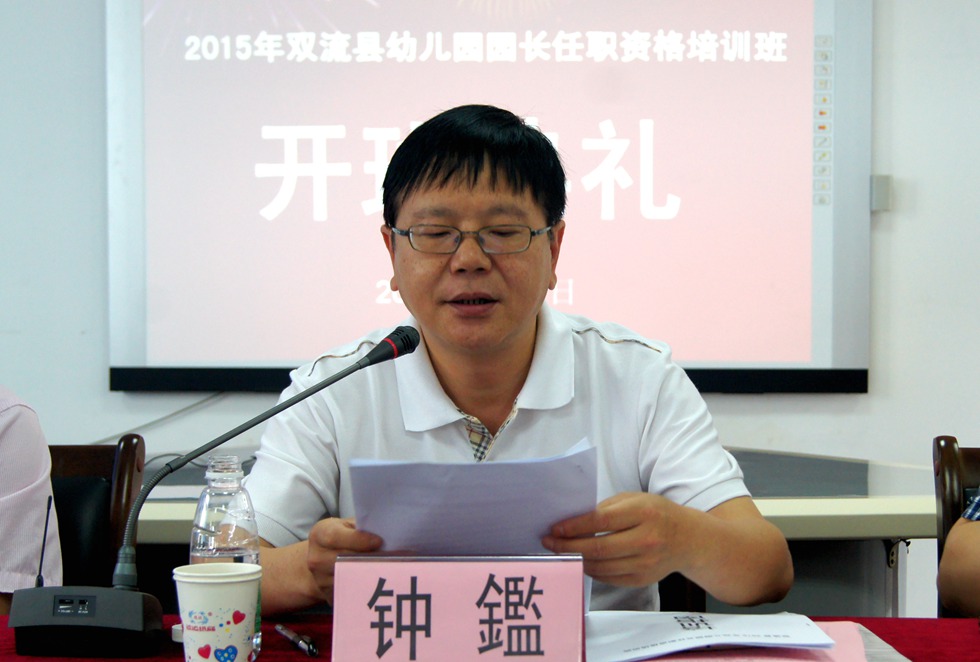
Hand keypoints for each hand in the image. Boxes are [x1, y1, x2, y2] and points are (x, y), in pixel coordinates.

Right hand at [307, 517, 382, 603]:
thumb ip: (361, 527)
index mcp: (319, 534)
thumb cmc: (343, 536)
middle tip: (389, 556)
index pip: (334, 537)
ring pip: (349, 578)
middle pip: (343, 560)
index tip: (379, 541)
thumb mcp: (348, 525)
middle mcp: (316, 557)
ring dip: (369, 573)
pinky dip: (365, 586)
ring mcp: (320, 579)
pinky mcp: (329, 594)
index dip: (358, 540)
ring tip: (386, 567)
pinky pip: (350, 591)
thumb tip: (385, 532)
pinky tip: (378, 579)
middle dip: (367, 558)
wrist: (324, 557)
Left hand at [541, 492, 683, 586]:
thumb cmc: (657, 513)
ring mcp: (645, 563)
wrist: (689, 540)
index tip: (555, 529)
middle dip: (568, 547)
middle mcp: (646, 540)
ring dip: (576, 560)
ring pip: (601, 566)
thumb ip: (607, 508)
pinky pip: (608, 578)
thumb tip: (573, 521)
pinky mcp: (642, 579)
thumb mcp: (635, 500)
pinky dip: (591, 570)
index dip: (574, 527)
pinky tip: (581, 561)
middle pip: (598, 548)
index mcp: (643, 513)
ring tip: (560, 552)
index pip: (600, 521)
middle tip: (549, 543)